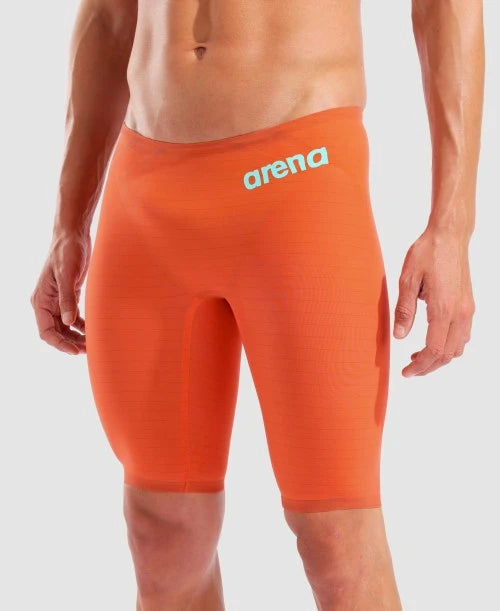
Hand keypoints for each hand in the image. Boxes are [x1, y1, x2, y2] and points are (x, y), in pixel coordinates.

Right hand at [31, 230, 90, 354]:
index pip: (46, 332)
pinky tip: (94, 330)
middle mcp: (46, 303)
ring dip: (77, 336)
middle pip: (56, 333)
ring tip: (93, 343)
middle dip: (70, 343)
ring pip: (65, 327)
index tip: (75, 351)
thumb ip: (68, 299)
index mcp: (40, 301)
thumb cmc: (68, 252)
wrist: (73, 236)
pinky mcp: (69, 296)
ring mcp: (57, 301)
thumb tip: (68, 322)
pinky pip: (73, 318)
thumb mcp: (68, 276)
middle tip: (89, 349)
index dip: (60, 344)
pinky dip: (82, 326)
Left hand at [393, 228, 474, 376]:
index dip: (420, 366)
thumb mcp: (407, 280)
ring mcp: (467, 309)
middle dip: (428, 366)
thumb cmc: (427, 253)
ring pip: (458, 347)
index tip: (406, 372)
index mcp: (443, 309)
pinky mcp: (469, 304)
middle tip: (409, 370)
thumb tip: (399, 336)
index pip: (434, 350)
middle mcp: (460, 313)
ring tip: (416, 357)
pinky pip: (463, 335)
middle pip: (448, 354)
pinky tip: (432, 341)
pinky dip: (449, 346)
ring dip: (439, 357)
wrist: (449, 236)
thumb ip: (404, 311)